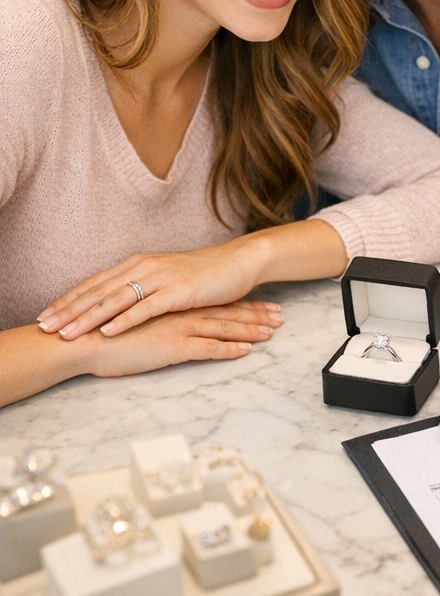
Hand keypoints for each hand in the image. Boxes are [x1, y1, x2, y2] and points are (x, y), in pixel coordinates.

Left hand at [36, 240, 259, 340]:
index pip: (96, 282)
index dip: (69, 299)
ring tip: (67, 333)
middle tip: (45, 327)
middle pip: (99, 291)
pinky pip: (146, 307)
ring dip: (89, 317)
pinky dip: (125, 319)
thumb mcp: (167, 278)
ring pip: (117, 299)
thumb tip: (118, 303)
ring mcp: (162, 278)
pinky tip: (108, 330)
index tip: (46, 315)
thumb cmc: (205, 274)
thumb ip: (142, 287)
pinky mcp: (179, 290)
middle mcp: (145, 267)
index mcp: (140, 264)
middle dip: (69, 310)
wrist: (239, 262)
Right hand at [86, 301, 281, 377]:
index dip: (241, 305)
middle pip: (227, 312)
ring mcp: (180, 327)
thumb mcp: (139, 320)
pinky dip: (230, 349)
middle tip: (280, 317)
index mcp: (175, 304)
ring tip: (274, 332)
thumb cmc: (105, 333)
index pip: (216, 303)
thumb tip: (169, 324)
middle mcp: (182, 312)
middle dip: (256, 314)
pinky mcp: (174, 345)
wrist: (84, 339)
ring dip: (251, 330)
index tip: (264, 306)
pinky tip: (248, 351)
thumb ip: (157, 319)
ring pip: (224, 327)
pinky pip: (209, 348)